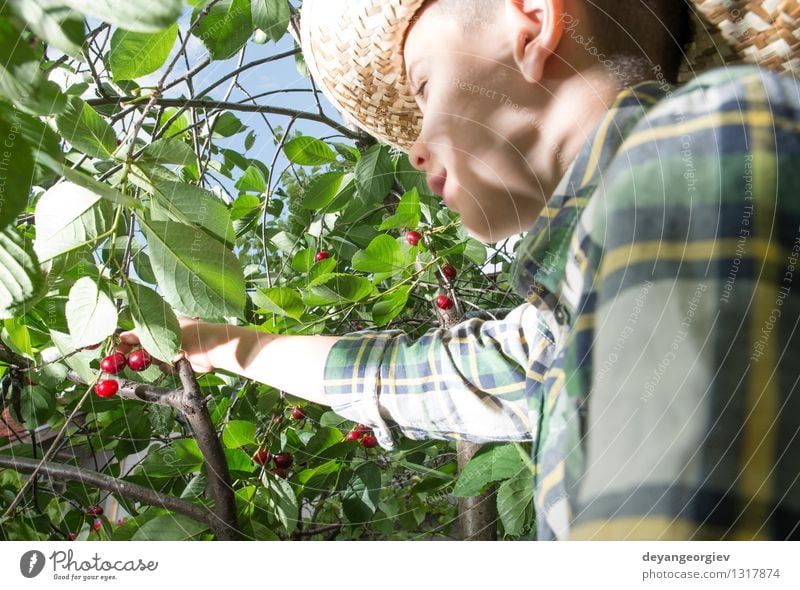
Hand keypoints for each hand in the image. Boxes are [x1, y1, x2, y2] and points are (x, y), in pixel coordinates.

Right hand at [117, 316, 231, 373]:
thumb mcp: (164, 333)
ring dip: (156, 360)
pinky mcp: (179, 359)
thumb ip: (142, 336)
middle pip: (143, 345)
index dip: (127, 341)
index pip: (138, 330)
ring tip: (168, 357)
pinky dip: (168, 367)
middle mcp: (166, 333)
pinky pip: (165, 366)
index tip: (118, 351)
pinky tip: (177, 363)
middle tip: (133, 362)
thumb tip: (122, 337)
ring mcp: (172, 346)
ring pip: (153, 357)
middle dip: (140, 354)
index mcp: (162, 321)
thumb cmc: (192, 334)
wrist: (216, 348)